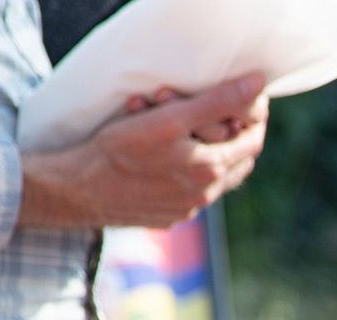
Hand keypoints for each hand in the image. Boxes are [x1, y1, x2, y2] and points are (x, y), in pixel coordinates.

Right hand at [19, 75, 268, 229]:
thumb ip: (217, 103)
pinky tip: (158, 151)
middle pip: (236, 159)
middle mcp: (204, 195)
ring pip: (210, 173)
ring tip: (172, 122)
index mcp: (211, 171)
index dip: (251, 115)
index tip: (238, 96)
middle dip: (223, 127)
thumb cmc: (118, 150)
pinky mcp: (167, 216)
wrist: (78, 190)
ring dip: (200, 145)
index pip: (253, 141)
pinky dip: (181, 165)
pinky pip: (187, 188)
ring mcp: (186, 209)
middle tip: (200, 104)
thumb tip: (258, 86)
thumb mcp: (167, 119)